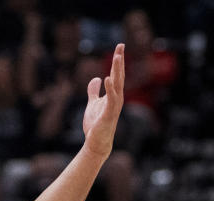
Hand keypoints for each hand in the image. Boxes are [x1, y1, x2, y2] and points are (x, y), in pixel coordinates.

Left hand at [82, 43, 123, 157]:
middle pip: (119, 75)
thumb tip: (96, 78)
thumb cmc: (96, 124)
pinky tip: (107, 78)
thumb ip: (94, 91)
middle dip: (119, 61)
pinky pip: (111, 98)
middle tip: (120, 45)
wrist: (96, 141)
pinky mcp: (109, 113)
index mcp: (113, 94)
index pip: (116, 74)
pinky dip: (110, 88)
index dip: (117, 61)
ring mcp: (114, 105)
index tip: (119, 46)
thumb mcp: (92, 104)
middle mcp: (116, 97)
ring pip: (117, 84)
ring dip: (117, 70)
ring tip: (117, 57)